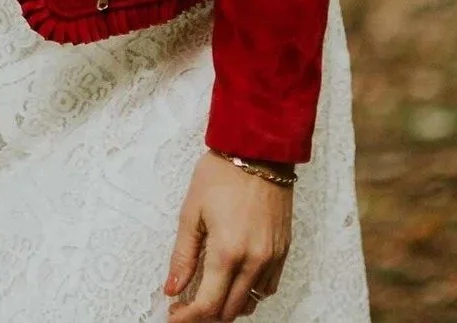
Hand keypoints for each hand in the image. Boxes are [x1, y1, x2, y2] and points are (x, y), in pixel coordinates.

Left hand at [164, 150, 294, 321]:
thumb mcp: (191, 212)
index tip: (174, 316)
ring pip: (251, 302)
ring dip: (229, 306)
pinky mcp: (284, 249)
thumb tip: (172, 287)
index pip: (207, 304)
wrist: (258, 151)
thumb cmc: (222, 174)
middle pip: (230, 310)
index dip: (188, 317)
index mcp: (228, 252)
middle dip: (205, 315)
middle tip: (186, 306)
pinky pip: (268, 287)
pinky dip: (251, 293)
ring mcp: (272, 257)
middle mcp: (254, 261)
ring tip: (210, 294)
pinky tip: (235, 282)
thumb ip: (183, 256)